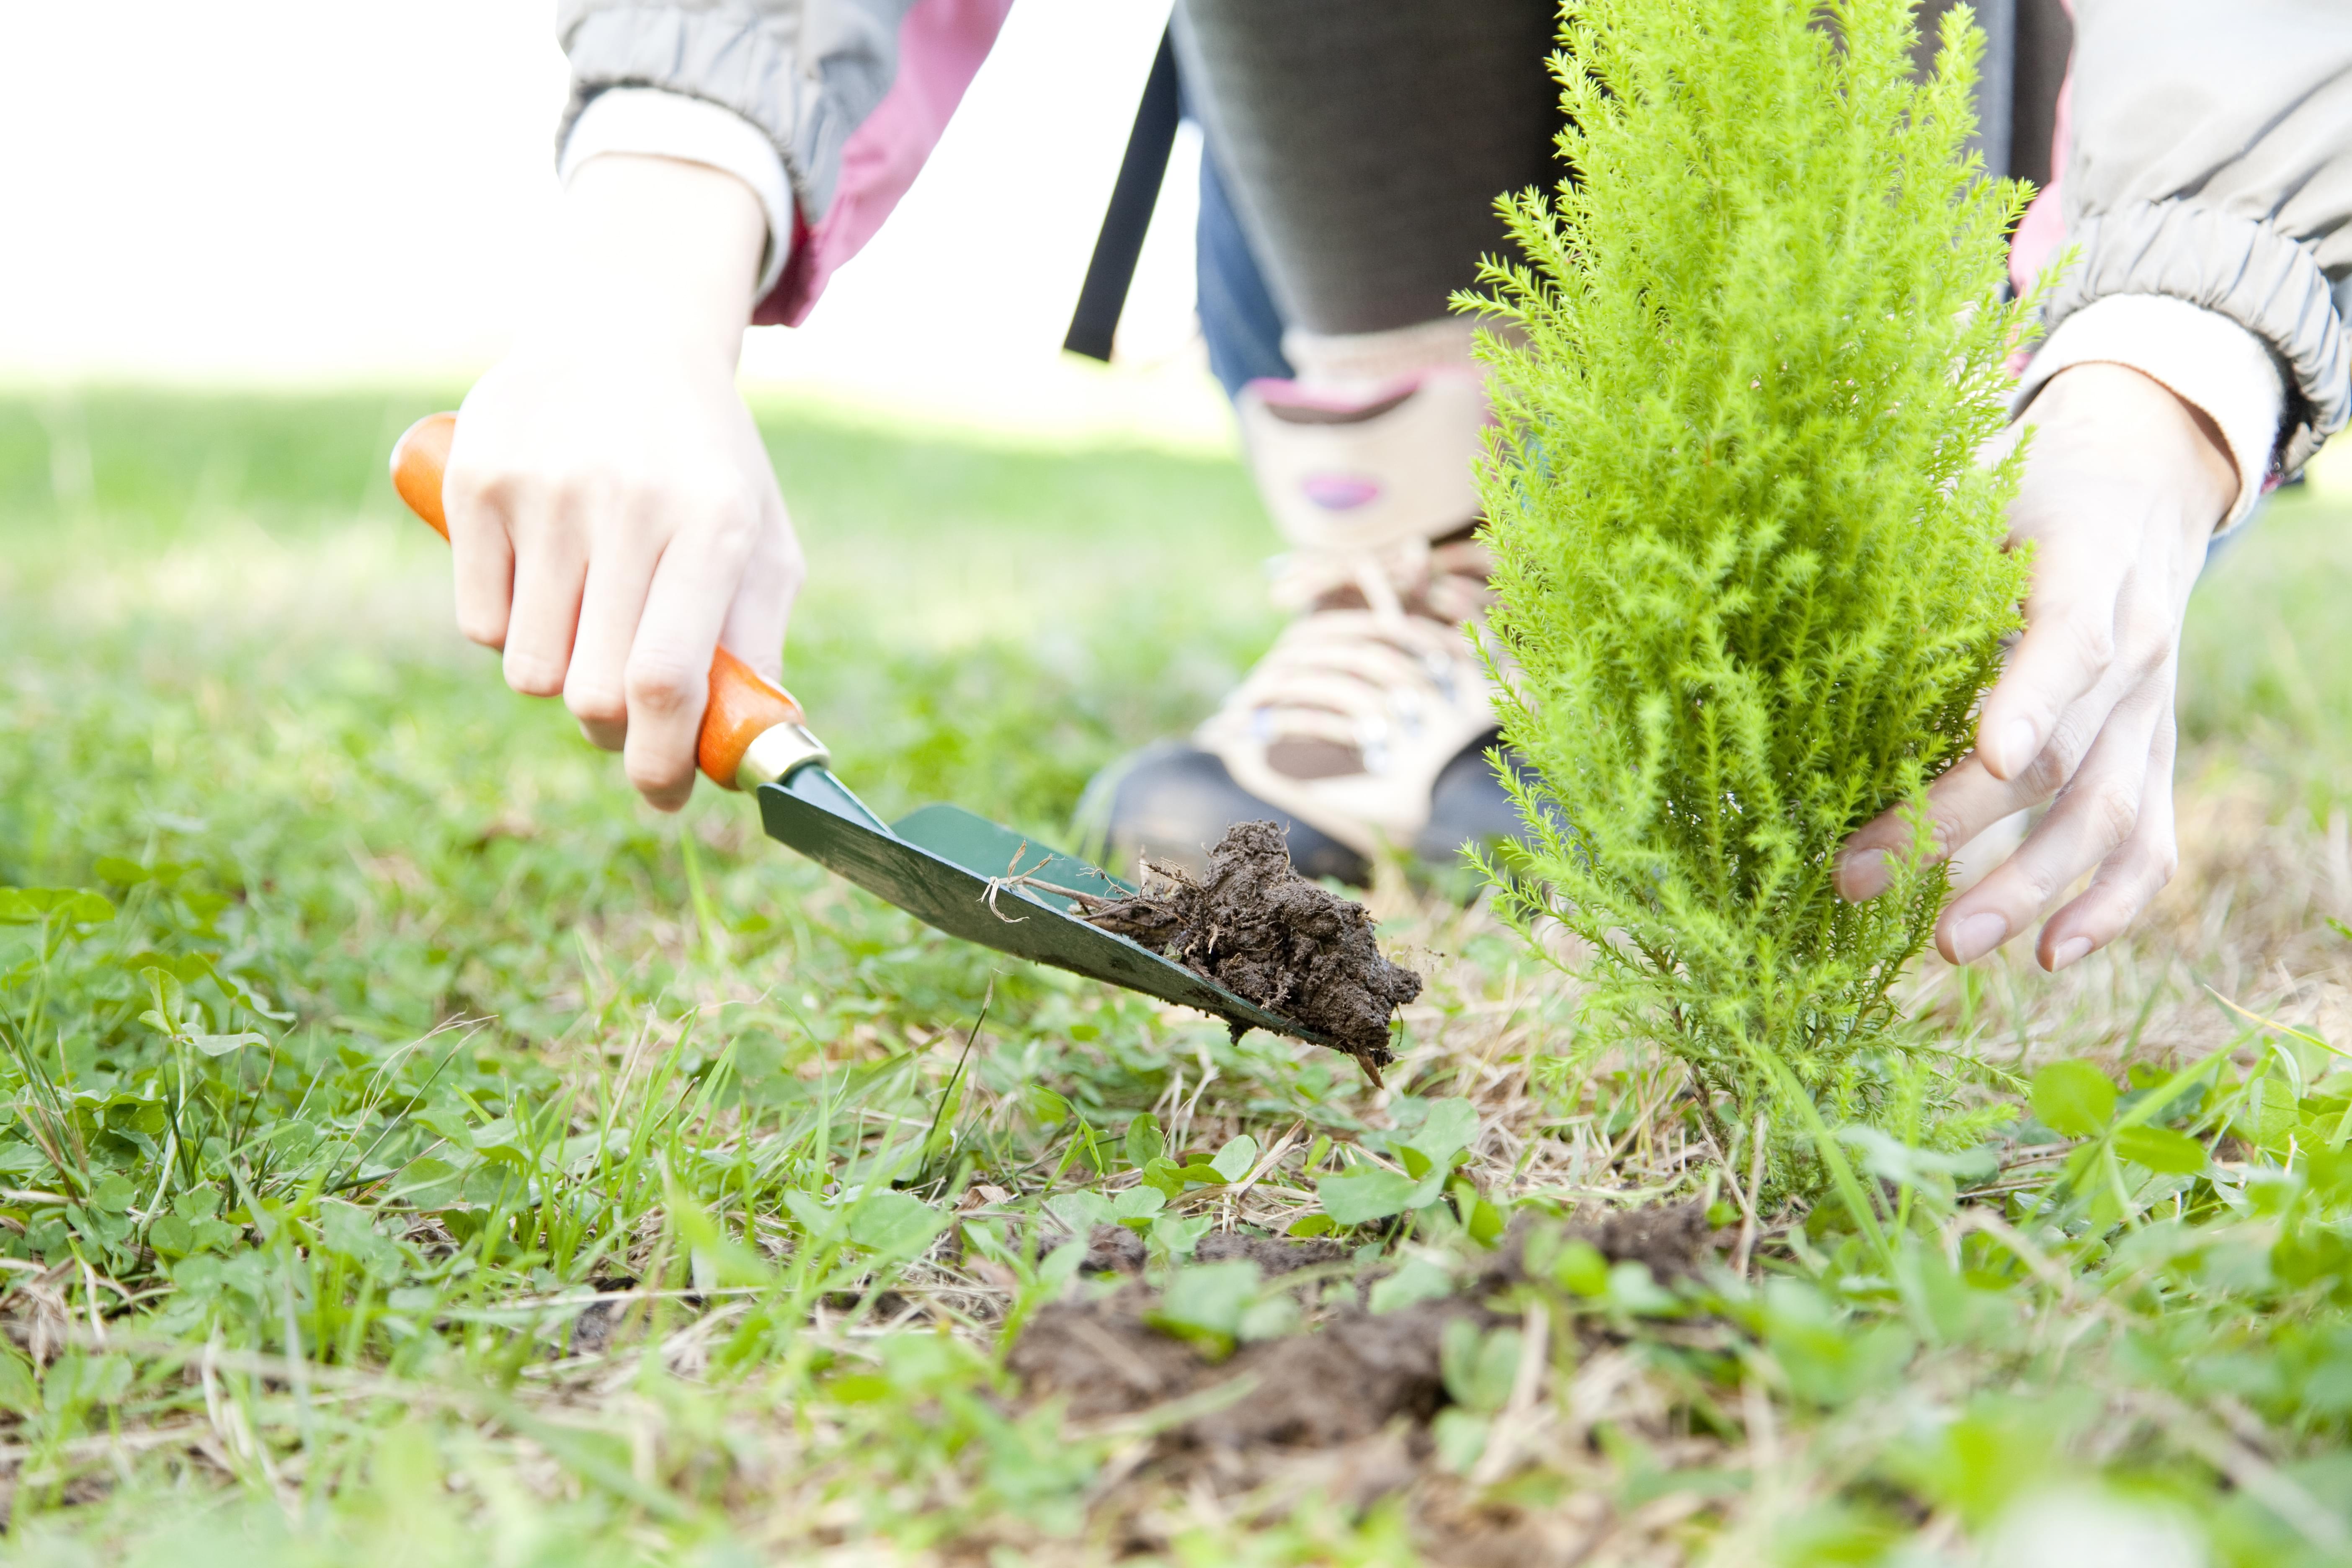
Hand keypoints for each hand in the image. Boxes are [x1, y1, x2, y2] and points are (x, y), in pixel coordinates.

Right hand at [442, 153, 802, 810]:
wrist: (627, 334)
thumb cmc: (707, 464)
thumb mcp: (762, 541)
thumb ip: (759, 647)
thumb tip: (746, 756)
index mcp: (714, 525)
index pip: (667, 679)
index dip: (660, 761)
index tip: (663, 792)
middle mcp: (628, 504)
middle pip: (593, 690)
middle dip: (612, 730)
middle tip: (626, 712)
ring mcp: (544, 489)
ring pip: (528, 669)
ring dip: (559, 677)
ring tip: (588, 626)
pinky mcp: (475, 478)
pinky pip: (479, 622)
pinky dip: (509, 629)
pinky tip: (542, 580)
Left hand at [1838, 362, 2237, 970]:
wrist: (2141, 486)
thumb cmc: (2028, 488)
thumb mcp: (1974, 481)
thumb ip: (1905, 519)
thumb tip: (1793, 531)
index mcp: (2089, 572)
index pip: (2068, 642)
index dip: (2028, 698)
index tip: (1989, 753)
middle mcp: (2136, 651)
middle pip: (2057, 756)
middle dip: (1960, 826)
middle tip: (1861, 880)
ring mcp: (2150, 716)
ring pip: (2104, 818)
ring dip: (2028, 890)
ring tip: (1946, 946)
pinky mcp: (2153, 757)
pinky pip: (2148, 844)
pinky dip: (2110, 907)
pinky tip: (2051, 958)